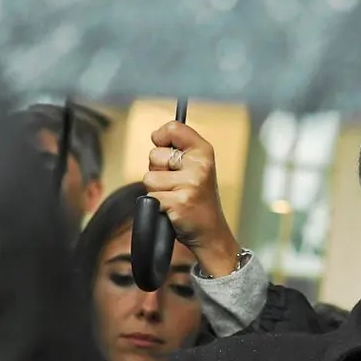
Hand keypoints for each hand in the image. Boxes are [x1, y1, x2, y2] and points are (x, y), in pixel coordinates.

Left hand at [144, 121, 240, 276]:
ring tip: (174, 197)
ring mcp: (190, 184)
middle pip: (155, 155)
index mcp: (204, 152)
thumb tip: (155, 136)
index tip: (163, 147)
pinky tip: (172, 209)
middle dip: (158, 170)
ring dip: (156, 190)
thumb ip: (179, 149)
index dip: (160, 137)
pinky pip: (150, 197)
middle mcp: (199, 165)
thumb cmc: (198, 199)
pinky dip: (156, 206)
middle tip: (175, 184)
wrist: (211, 233)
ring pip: (149, 178)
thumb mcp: (197, 168)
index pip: (173, 128)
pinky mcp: (178, 202)